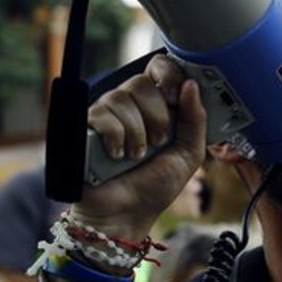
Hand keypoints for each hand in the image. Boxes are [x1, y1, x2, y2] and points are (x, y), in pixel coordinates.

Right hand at [77, 55, 208, 236]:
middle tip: (158, 142)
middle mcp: (130, 105)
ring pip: (121, 97)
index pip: (159, 68)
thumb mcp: (188, 154)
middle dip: (156, 115)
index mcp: (156, 105)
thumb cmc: (156, 186)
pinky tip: (117, 156)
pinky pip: (102, 115)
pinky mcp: (85, 127)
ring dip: (137, 132)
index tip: (175, 96)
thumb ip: (195, 120)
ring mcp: (106, 114)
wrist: (128, 214)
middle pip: (141, 82)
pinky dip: (116, 137)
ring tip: (137, 156)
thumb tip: (191, 84)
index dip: (168, 75)